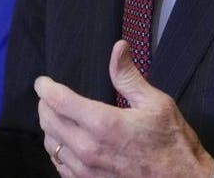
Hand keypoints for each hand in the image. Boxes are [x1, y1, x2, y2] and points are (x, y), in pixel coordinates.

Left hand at [34, 40, 213, 177]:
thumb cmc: (171, 140)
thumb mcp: (155, 102)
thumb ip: (129, 76)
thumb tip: (118, 47)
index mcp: (103, 123)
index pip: (59, 101)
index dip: (46, 88)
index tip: (42, 81)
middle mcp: (88, 148)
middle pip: (48, 122)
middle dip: (45, 105)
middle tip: (49, 96)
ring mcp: (85, 170)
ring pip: (50, 145)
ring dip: (49, 128)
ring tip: (56, 116)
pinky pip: (59, 165)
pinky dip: (57, 150)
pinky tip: (65, 143)